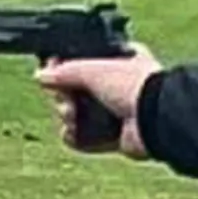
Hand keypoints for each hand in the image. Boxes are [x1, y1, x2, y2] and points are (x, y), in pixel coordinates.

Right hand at [33, 51, 162, 159]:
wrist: (157, 117)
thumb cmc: (133, 84)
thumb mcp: (91, 68)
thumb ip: (63, 71)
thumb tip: (40, 76)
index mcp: (118, 59)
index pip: (82, 61)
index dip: (63, 66)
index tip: (51, 69)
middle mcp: (117, 85)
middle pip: (75, 90)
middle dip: (63, 96)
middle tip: (65, 100)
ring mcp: (117, 112)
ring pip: (78, 115)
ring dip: (67, 117)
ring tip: (71, 116)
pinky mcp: (116, 138)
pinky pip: (86, 139)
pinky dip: (76, 138)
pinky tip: (72, 133)